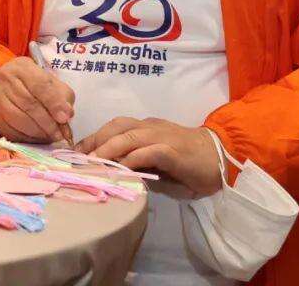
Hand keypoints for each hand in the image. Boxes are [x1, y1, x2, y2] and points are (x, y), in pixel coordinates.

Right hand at [0, 57, 74, 143]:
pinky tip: (37, 138)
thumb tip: (66, 115)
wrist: (6, 85)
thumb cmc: (33, 84)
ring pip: (18, 119)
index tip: (65, 118)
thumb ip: (61, 96)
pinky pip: (10, 131)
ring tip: (51, 137)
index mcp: (22, 67)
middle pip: (28, 104)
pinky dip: (27, 138)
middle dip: (48, 123)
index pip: (40, 85)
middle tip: (60, 134)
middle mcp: (4, 79)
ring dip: (38, 132)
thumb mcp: (50, 81)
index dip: (54, 103)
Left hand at [76, 117, 222, 196]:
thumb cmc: (188, 164)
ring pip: (130, 135)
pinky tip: (122, 168)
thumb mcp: (156, 164)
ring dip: (108, 148)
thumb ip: (137, 164)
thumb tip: (113, 172)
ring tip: (93, 162)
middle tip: (79, 158)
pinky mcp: (174, 151)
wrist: (222, 159)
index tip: (76, 151)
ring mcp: (163, 137)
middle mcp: (151, 127)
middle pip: (117, 126)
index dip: (94, 137)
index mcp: (146, 128)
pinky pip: (150, 151)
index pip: (114, 127)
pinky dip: (133, 158)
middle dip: (95, 140)